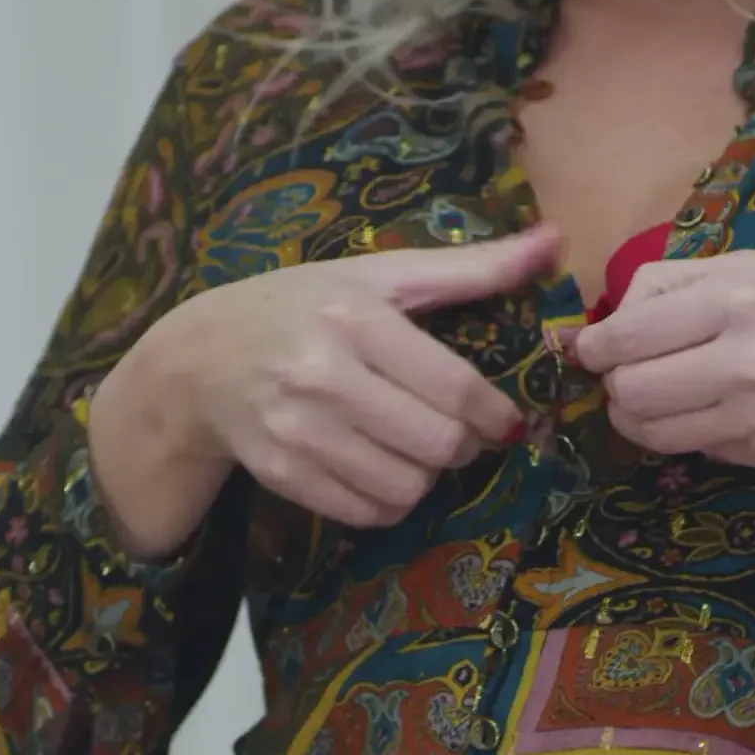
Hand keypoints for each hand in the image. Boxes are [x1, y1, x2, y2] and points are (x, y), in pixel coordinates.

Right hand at [90, 226, 558, 553]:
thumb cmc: (305, 306)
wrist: (201, 356)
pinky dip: (386, 501)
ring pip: (406, 488)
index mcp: (356, 318)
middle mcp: (322, 375)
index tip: (506, 422)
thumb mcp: (381, 276)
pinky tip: (377, 469)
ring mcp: (296, 430)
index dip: (496, 416)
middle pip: (437, 445)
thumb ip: (471, 268)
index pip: (455, 389)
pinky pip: (366, 512)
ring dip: (425, 476)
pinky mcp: (280, 473)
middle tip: (455, 433)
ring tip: (412, 449)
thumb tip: (554, 242)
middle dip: (461, 447)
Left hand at [571, 249, 754, 533]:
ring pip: (653, 430)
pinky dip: (690, 431)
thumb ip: (687, 282)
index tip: (593, 347)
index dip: (597, 346)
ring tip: (655, 395)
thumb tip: (616, 311)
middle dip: (615, 382)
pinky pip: (699, 448)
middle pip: (630, 389)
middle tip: (625, 372)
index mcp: (740, 296)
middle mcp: (746, 359)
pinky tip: (714, 409)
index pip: (627, 335)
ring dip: (639, 416)